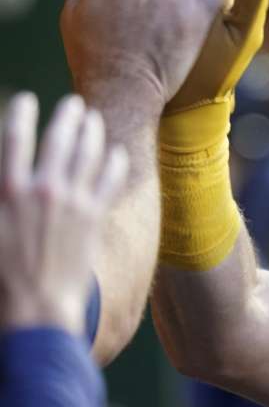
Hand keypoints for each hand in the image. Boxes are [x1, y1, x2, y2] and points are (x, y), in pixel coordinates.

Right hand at [0, 93, 127, 333]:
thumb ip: (0, 195)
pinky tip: (118, 153)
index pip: (15, 138)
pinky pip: (110, 181)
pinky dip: (115, 163)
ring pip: (89, 154)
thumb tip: (5, 178)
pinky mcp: (94, 218)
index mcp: (7, 189)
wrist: (36, 306)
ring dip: (93, 133)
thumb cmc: (0, 274)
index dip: (22, 114)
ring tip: (94, 120)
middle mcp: (42, 188)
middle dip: (68, 117)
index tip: (28, 100)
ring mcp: (72, 201)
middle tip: (75, 104)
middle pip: (59, 139)